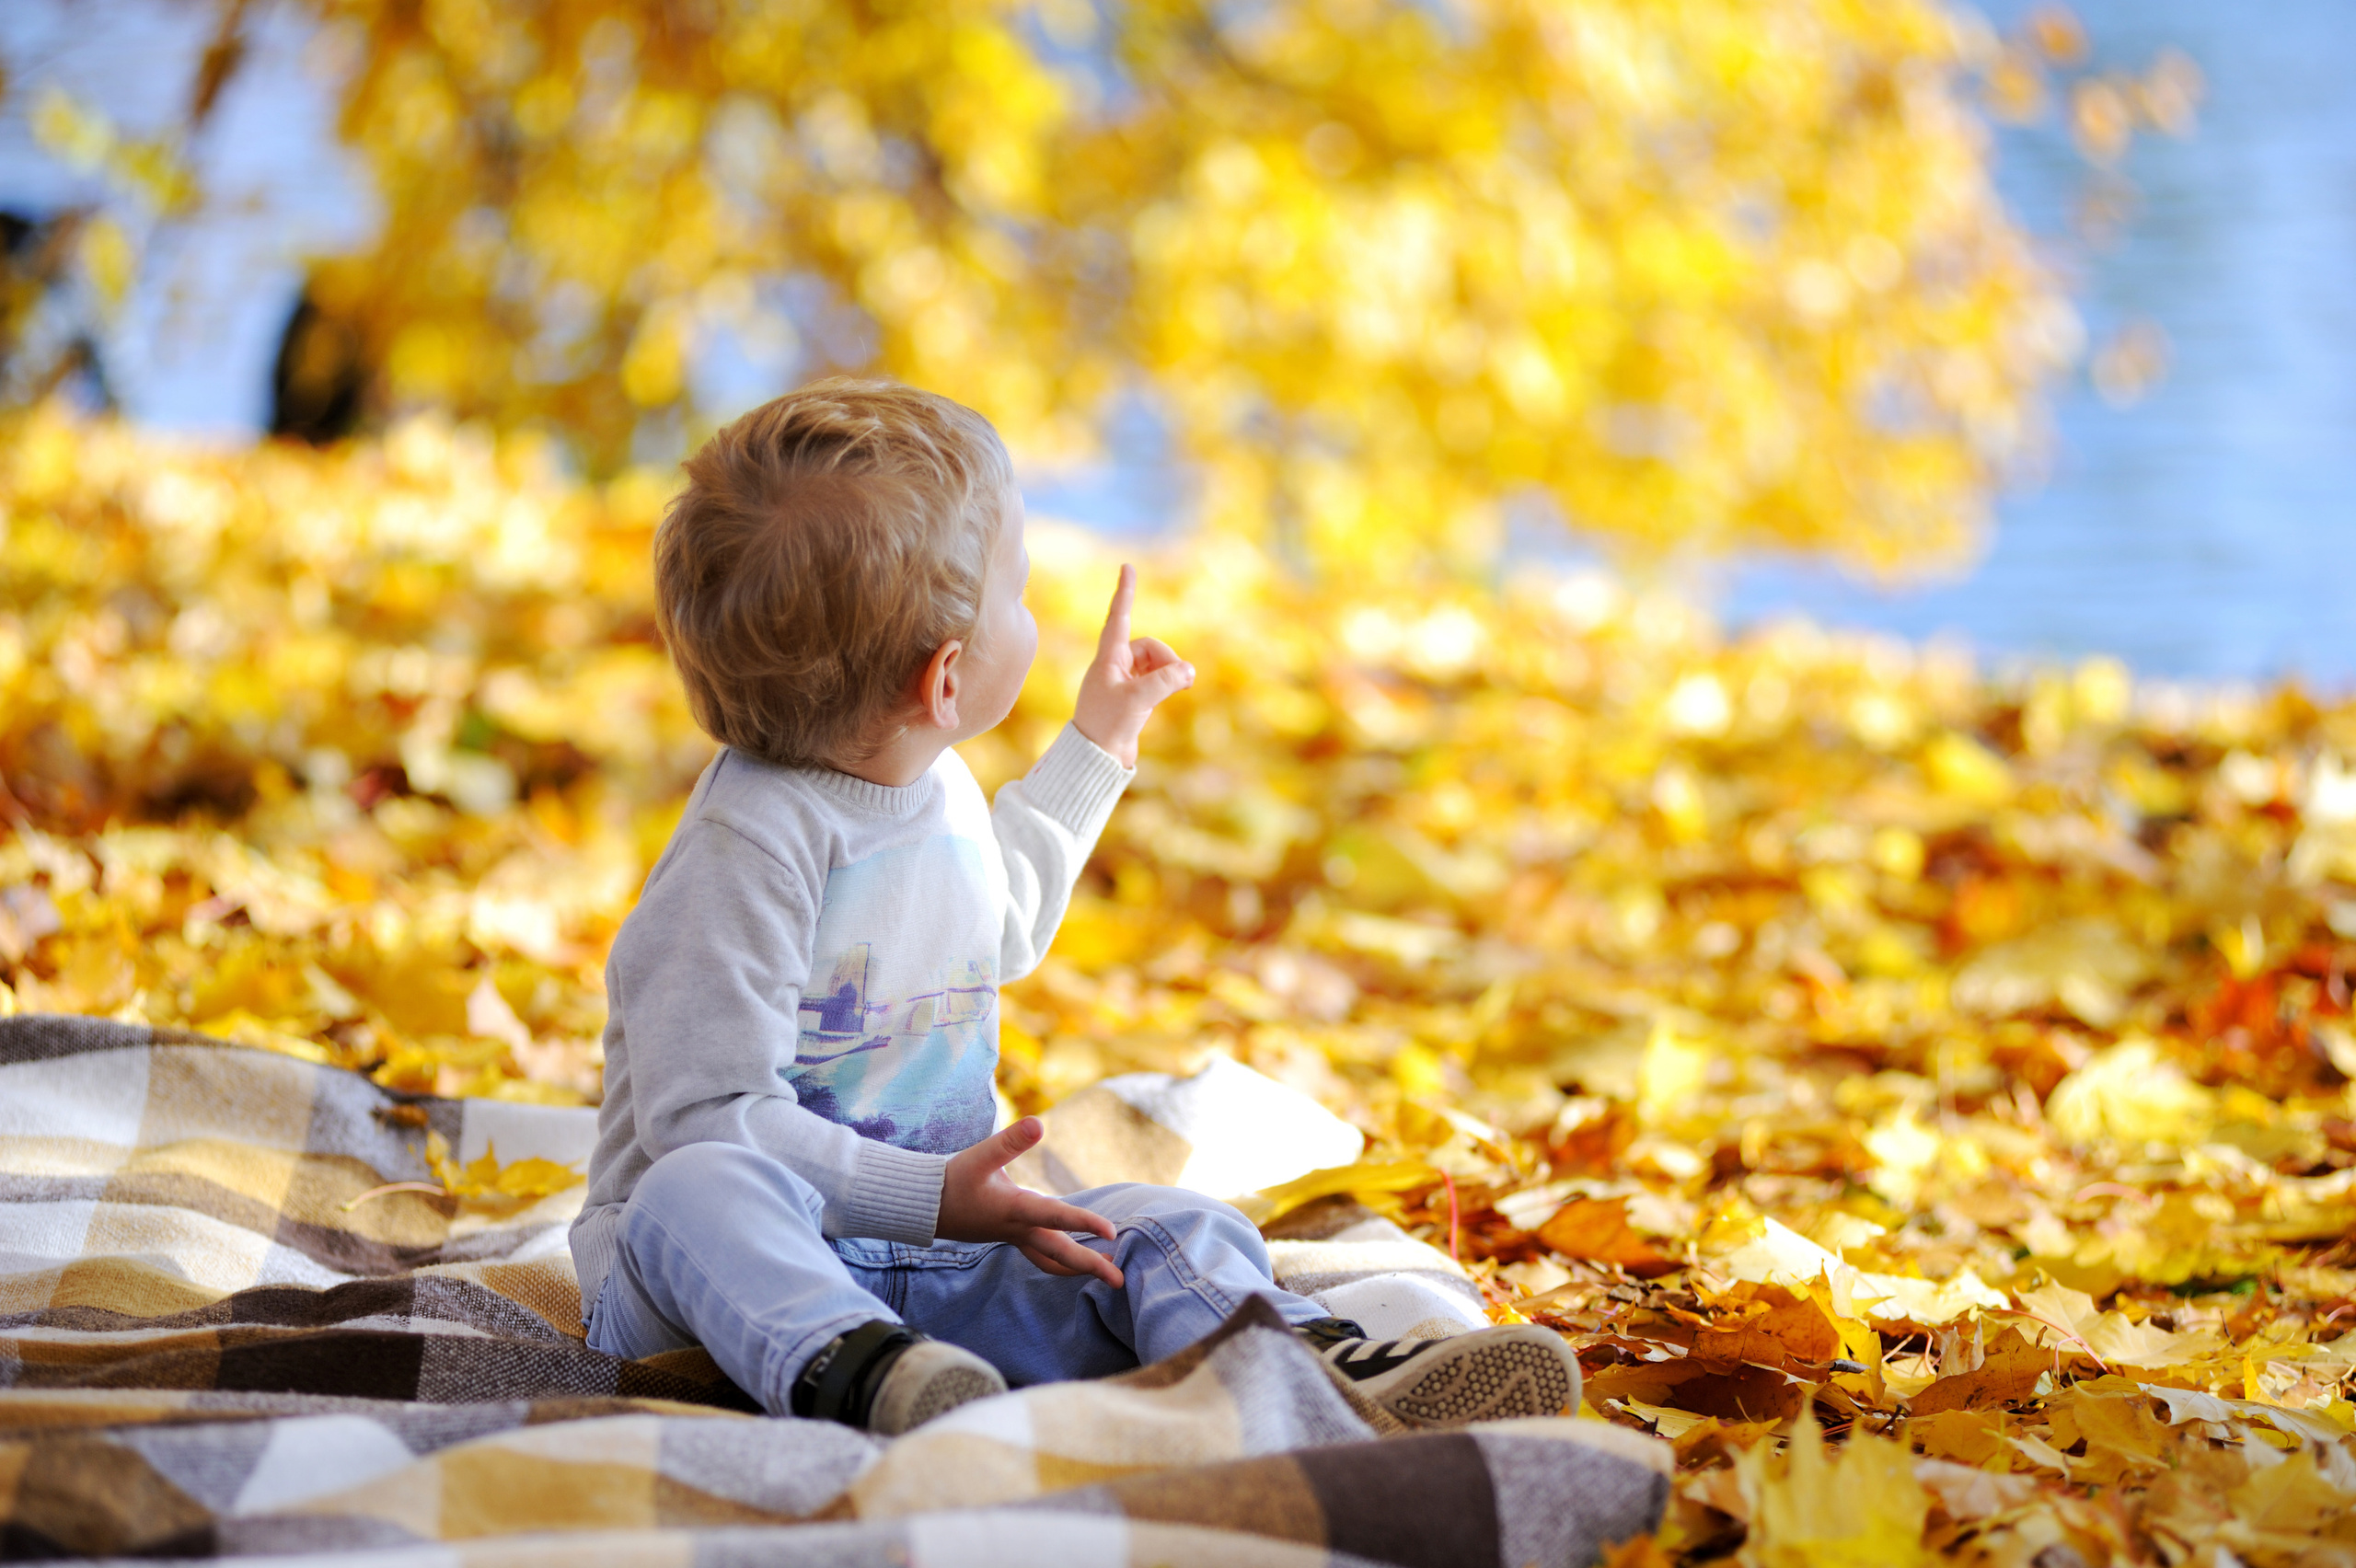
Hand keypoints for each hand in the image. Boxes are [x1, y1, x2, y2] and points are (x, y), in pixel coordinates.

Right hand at [937, 1117, 1124, 1286]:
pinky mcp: (1007, 1235)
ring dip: (1076, 1268)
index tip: (1112, 1232)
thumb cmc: (951, 1179)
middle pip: (1060, 1255)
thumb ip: (1010, 1141)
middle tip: (1119, 1281)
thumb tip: (1039, 1124)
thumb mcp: (980, 1155)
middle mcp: (1018, 1229)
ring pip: (1050, 1260)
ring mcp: (1013, 1236)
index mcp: (1015, 1210)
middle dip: (1090, 1266)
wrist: (923, 1205)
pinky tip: (1070, 1255)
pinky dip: (1059, 1259)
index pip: (1056, 1217)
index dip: (1085, 1223)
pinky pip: (1040, 1254)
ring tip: (1102, 1271)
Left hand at [1072, 564, 1192, 768]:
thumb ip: (1165, 681)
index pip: (1119, 618)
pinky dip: (1168, 682)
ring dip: (1170, 671)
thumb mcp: (1137, 700)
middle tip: (1181, 679)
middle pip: (1149, 646)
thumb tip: (1188, 670)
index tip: (1127, 568)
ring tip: (1182, 687)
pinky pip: (1156, 679)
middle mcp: (1114, 666)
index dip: (1125, 593)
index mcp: (1107, 659)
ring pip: (1155, 664)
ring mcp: (1124, 682)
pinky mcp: (1133, 699)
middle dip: (1167, 658)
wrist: (1096, 758)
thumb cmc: (1107, 726)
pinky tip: (1176, 691)